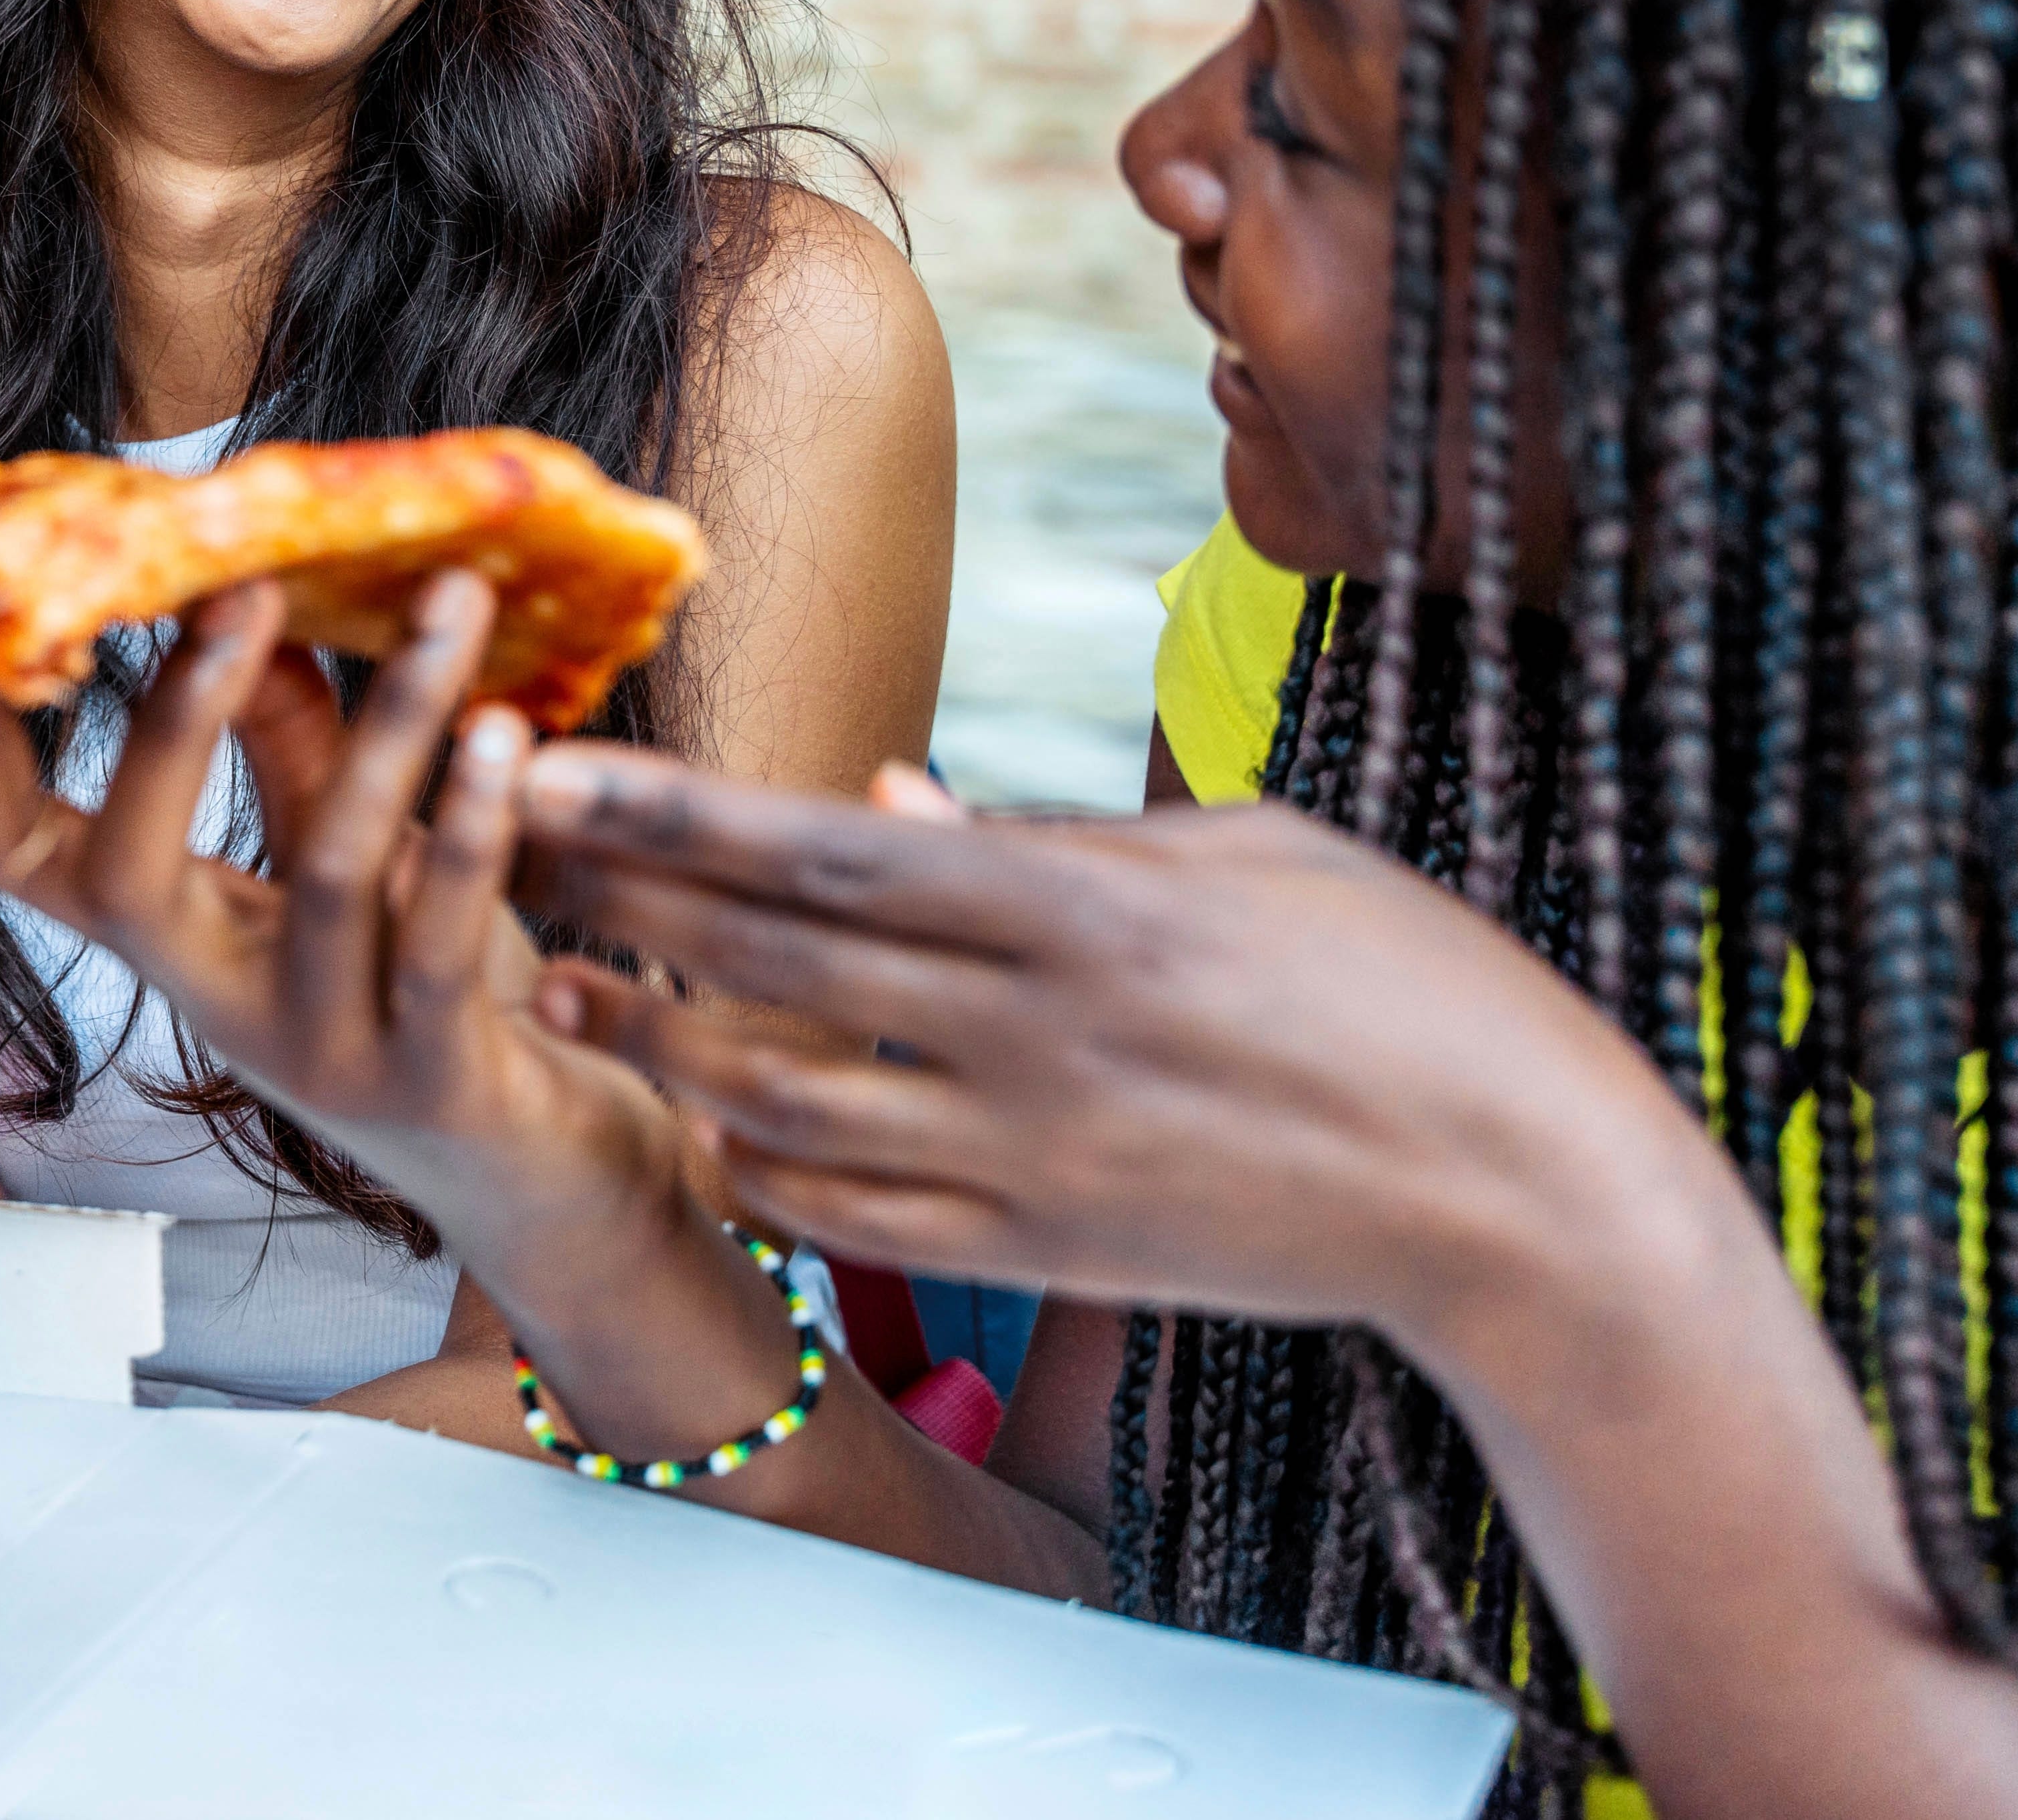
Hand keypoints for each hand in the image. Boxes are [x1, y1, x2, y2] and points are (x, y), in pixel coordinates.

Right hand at [0, 572, 694, 1262]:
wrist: (549, 1182)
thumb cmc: (439, 1004)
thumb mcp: (350, 866)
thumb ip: (294, 749)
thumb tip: (241, 596)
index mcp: (171, 939)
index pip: (10, 853)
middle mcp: (217, 1004)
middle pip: (122, 875)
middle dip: (171, 720)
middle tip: (239, 582)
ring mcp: (320, 1055)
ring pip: (323, 874)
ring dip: (390, 725)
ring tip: (451, 605)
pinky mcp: (432, 1085)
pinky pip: (439, 944)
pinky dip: (471, 828)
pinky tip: (506, 735)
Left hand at [510, 753, 1696, 1347]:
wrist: (1525, 1198)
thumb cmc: (1403, 986)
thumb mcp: (1238, 858)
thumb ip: (1045, 836)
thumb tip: (882, 798)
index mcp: (1080, 905)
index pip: (818, 846)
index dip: (666, 809)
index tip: (550, 766)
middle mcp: (1034, 1030)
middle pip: (768, 962)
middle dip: (614, 905)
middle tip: (492, 852)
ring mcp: (1034, 1154)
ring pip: (784, 1099)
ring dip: (652, 1046)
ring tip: (546, 993)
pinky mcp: (1050, 1251)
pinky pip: (859, 1220)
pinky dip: (766, 1170)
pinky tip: (707, 1126)